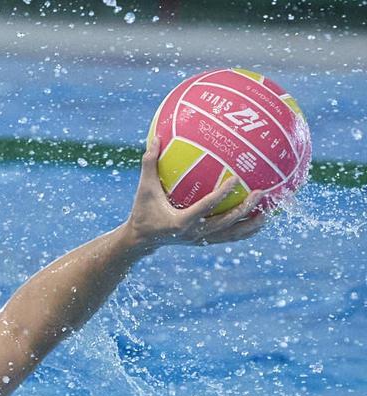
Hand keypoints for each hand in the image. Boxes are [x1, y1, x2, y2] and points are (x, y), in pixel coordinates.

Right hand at [122, 137, 268, 249]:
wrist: (141, 240)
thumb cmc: (143, 211)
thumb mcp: (144, 188)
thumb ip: (150, 164)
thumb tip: (156, 138)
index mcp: (181, 221)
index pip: (206, 207)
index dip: (222, 194)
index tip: (236, 178)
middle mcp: (195, 233)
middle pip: (226, 222)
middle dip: (246, 209)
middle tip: (262, 192)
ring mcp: (202, 239)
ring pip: (233, 235)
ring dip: (252, 224)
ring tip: (270, 212)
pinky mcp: (205, 241)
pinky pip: (230, 237)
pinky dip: (246, 230)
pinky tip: (260, 220)